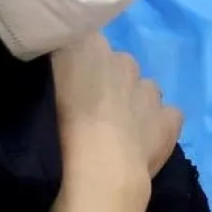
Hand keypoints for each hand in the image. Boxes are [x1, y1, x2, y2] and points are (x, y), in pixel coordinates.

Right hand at [50, 33, 182, 211]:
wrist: (99, 169)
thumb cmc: (58, 127)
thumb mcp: (41, 83)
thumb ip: (57, 64)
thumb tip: (60, 61)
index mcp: (90, 44)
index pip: (85, 41)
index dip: (80, 65)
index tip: (71, 86)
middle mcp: (124, 59)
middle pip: (117, 65)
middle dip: (109, 83)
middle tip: (92, 111)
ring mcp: (151, 89)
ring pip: (143, 89)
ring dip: (133, 103)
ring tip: (117, 131)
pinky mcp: (170, 117)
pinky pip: (167, 114)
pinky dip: (158, 124)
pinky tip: (144, 141)